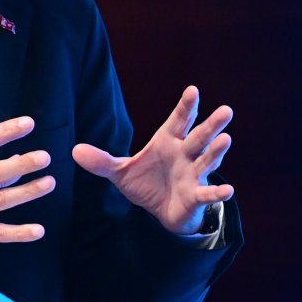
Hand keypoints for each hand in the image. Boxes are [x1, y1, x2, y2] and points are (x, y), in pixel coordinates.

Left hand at [72, 86, 233, 234]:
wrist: (160, 211)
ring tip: (226, 139)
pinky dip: (216, 193)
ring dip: (217, 151)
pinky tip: (227, 190)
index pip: (178, 121)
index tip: (193, 90)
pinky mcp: (196, 196)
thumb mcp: (120, 172)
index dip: (186, 107)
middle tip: (226, 110)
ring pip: (207, 160)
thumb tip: (74, 150)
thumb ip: (101, 161)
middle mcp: (185, 155)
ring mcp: (193, 175)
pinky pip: (207, 193)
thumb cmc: (145, 183)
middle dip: (212, 125)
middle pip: (199, 137)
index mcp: (168, 142)